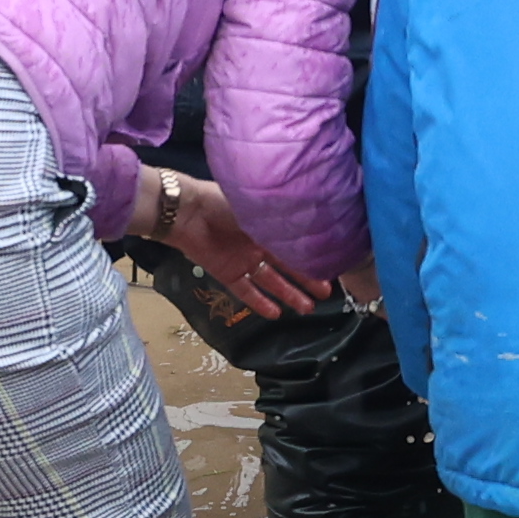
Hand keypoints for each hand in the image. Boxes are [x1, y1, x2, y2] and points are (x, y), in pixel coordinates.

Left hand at [158, 177, 321, 323]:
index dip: (312, 257)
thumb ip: (280, 223)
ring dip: (289, 295)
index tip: (331, 269)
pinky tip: (276, 314)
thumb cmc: (223, 203)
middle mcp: (259, 244)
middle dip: (307, 280)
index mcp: (268, 225)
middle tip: (326, 294)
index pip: (295, 245)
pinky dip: (260, 303)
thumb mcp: (257, 210)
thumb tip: (311, 229)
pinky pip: (247, 291)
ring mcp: (244, 260)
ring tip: (308, 309)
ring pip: (271, 282)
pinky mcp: (227, 274)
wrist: (187, 212)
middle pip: (288, 266)